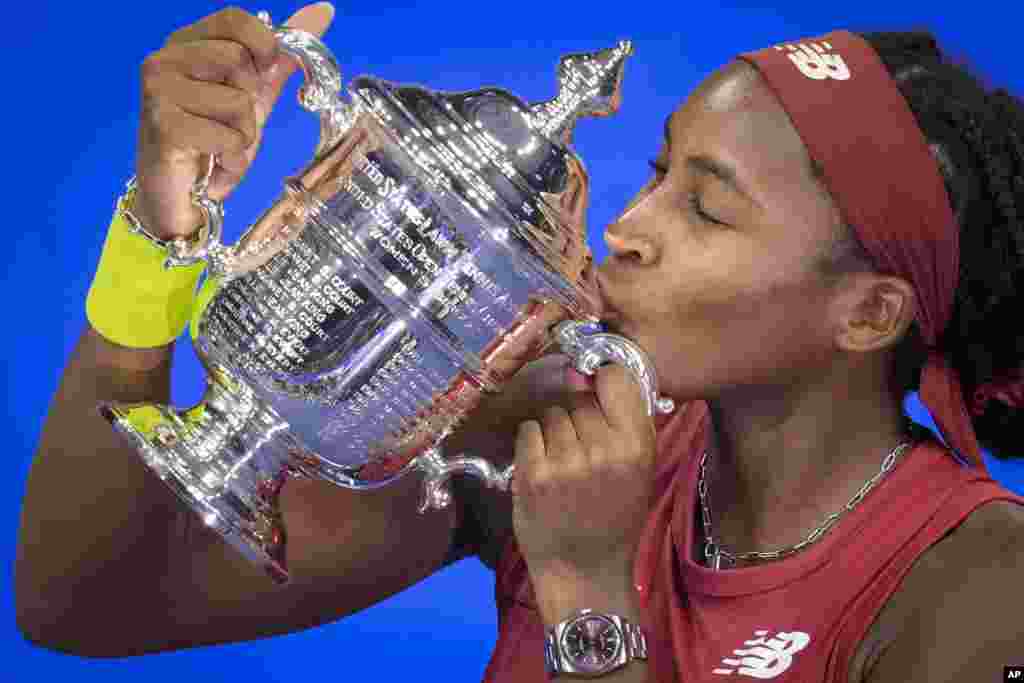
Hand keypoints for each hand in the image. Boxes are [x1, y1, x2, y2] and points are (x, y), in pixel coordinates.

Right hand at [133, 3, 334, 238]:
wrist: (182, 198)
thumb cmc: (213, 142)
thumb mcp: (254, 94)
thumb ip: (281, 56)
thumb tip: (323, 10)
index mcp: (185, 44)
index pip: (235, 19)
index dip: (263, 47)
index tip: (262, 76)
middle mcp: (164, 60)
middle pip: (240, 62)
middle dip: (250, 104)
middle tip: (228, 125)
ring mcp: (158, 91)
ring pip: (239, 103)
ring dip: (243, 137)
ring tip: (219, 148)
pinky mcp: (164, 126)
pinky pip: (230, 137)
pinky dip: (232, 160)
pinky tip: (212, 166)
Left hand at [511, 362, 655, 582]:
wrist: (585, 570)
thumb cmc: (614, 516)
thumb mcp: (640, 469)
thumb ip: (624, 422)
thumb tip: (591, 373)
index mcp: (636, 445)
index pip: (616, 378)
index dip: (602, 381)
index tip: (597, 393)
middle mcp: (602, 449)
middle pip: (579, 398)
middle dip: (577, 416)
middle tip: (580, 448)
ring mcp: (565, 461)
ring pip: (552, 412)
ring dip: (553, 431)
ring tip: (563, 461)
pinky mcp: (532, 473)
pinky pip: (528, 430)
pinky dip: (532, 443)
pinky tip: (543, 466)